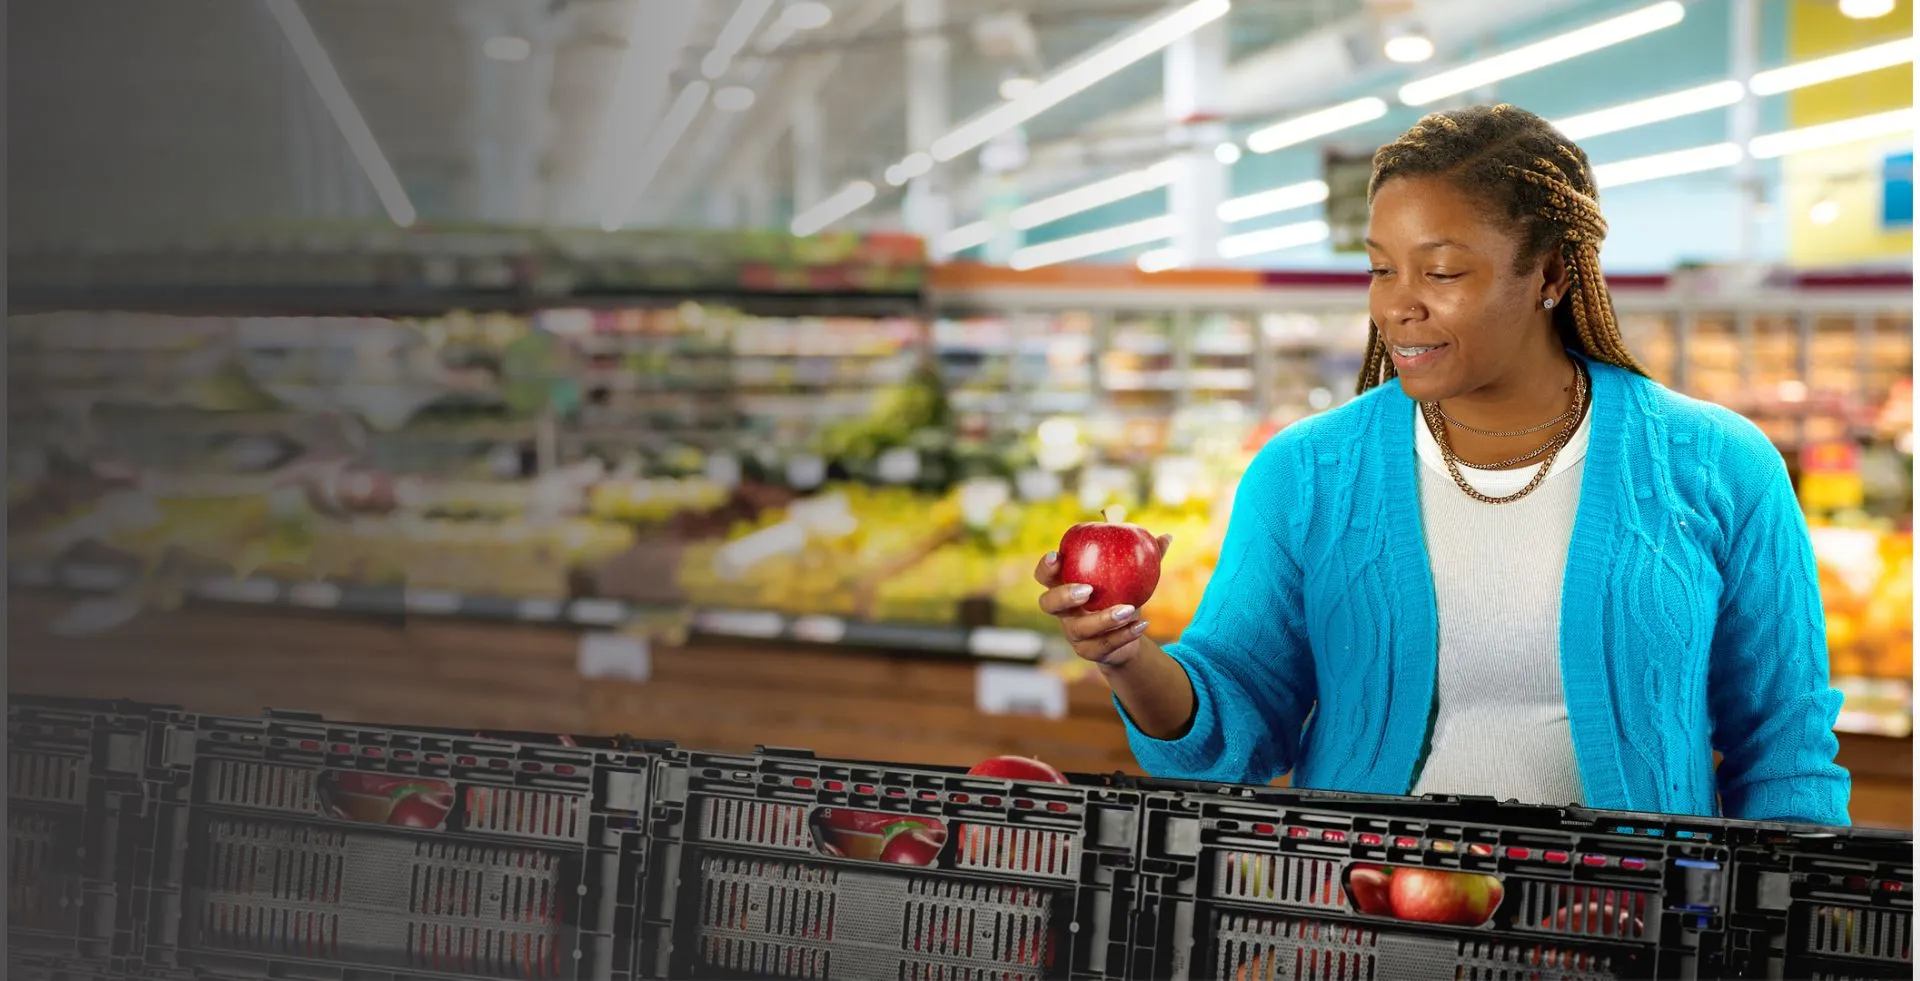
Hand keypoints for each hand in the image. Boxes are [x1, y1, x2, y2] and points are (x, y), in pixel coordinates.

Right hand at [1034, 535, 1171, 666]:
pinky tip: (1142, 625)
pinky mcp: (1088, 651)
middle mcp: (1063, 611)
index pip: (1044, 576)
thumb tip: (1167, 537)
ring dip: (1104, 619)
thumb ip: (1146, 556)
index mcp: (1066, 585)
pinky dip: (1123, 635)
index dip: (1045, 567)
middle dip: (1064, 596)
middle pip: (1048, 603)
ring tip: (1129, 610)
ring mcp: (1073, 632)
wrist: (1128, 635)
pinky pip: (1103, 645)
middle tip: (1088, 590)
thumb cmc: (1124, 595)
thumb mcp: (1134, 576)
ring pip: (1080, 628)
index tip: (1057, 556)